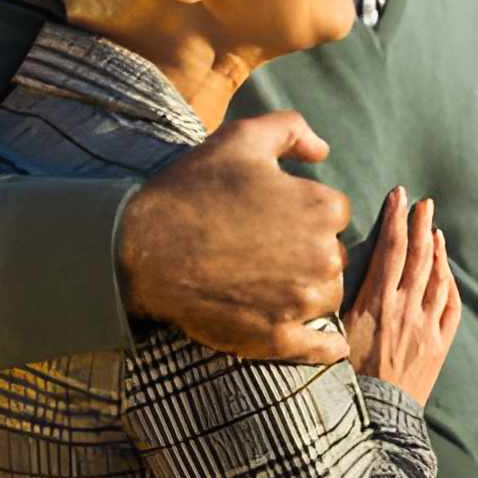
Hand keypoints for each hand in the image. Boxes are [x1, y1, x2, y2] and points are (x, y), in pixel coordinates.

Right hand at [117, 110, 350, 363]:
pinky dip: (326, 348)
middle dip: (308, 251)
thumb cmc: (193, 189)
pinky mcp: (276, 337)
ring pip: (325, 296)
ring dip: (309, 291)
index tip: (271, 215)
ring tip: (269, 282)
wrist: (142, 247)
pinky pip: (318, 347)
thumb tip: (323, 150)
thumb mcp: (243, 138)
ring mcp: (299, 302)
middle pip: (332, 255)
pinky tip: (333, 346)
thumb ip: (292, 129)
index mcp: (322, 208)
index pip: (334, 212)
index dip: (304, 211)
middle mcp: (322, 256)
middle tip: (263, 248)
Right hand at [344, 187, 461, 404]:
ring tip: (435, 229)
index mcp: (375, 303)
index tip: (398, 195)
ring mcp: (425, 327)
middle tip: (424, 203)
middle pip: (418, 255)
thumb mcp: (330, 335)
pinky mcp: (439, 346)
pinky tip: (447, 271)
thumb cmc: (341, 381)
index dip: (395, 218)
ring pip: (437, 277)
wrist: (371, 421)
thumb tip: (329, 269)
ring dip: (437, 250)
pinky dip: (450, 283)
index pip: (389, 248)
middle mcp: (404, 309)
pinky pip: (451, 306)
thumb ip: (337, 301)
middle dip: (421, 224)